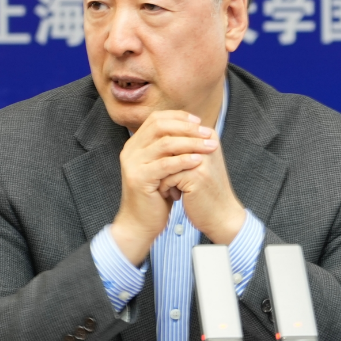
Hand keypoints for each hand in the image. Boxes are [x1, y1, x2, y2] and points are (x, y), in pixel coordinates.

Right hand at [111, 110, 218, 265]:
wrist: (140, 223)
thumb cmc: (156, 196)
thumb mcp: (164, 167)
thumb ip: (172, 149)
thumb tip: (195, 128)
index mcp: (135, 144)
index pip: (156, 119)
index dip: (179, 117)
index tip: (199, 122)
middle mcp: (130, 150)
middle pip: (160, 126)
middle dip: (187, 127)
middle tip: (208, 132)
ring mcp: (132, 164)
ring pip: (164, 144)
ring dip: (191, 143)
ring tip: (210, 146)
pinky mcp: (138, 179)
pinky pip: (165, 164)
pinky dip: (184, 160)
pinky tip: (198, 161)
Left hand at [157, 130, 245, 246]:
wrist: (221, 215)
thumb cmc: (205, 189)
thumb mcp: (196, 162)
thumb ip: (181, 146)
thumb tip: (152, 132)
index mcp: (208, 135)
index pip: (173, 131)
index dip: (164, 152)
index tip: (168, 168)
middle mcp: (207, 142)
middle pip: (168, 145)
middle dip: (161, 163)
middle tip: (161, 178)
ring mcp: (202, 158)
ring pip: (164, 160)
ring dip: (161, 176)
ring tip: (167, 187)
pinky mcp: (196, 175)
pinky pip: (166, 176)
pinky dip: (165, 188)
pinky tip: (173, 196)